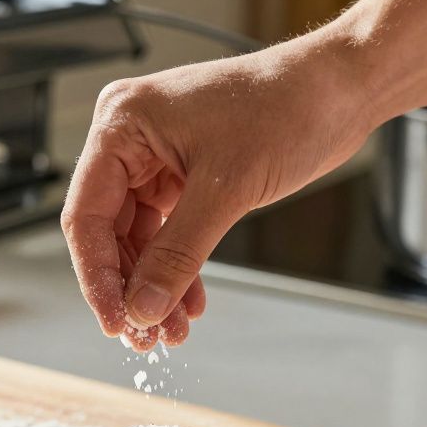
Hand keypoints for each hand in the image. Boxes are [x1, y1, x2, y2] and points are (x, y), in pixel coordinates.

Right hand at [61, 32, 373, 349]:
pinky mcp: (183, 175)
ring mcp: (156, 158)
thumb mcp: (226, 188)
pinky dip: (178, 269)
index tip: (114, 321)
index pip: (87, 215)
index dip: (97, 276)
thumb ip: (178, 253)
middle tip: (145, 335)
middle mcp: (130, 140)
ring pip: (139, 239)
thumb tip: (144, 307)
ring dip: (154, 286)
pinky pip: (167, 233)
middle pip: (108, 232)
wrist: (339, 91)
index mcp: (122, 124)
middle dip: (130, 288)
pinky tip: (189, 302)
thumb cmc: (287, 106)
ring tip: (170, 330)